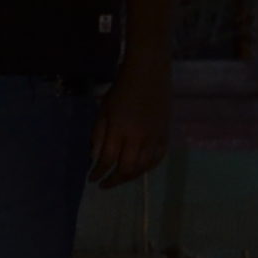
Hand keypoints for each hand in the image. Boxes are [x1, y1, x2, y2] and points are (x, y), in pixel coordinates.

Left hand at [90, 57, 169, 186]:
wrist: (149, 73)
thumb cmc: (121, 89)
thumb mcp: (103, 111)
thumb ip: (99, 135)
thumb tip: (95, 157)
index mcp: (120, 130)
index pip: (107, 159)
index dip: (98, 172)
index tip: (91, 178)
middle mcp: (139, 137)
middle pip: (126, 167)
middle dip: (113, 180)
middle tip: (104, 184)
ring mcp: (155, 136)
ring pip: (143, 166)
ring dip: (130, 177)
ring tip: (119, 179)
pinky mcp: (166, 133)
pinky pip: (158, 157)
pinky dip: (148, 167)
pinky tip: (139, 170)